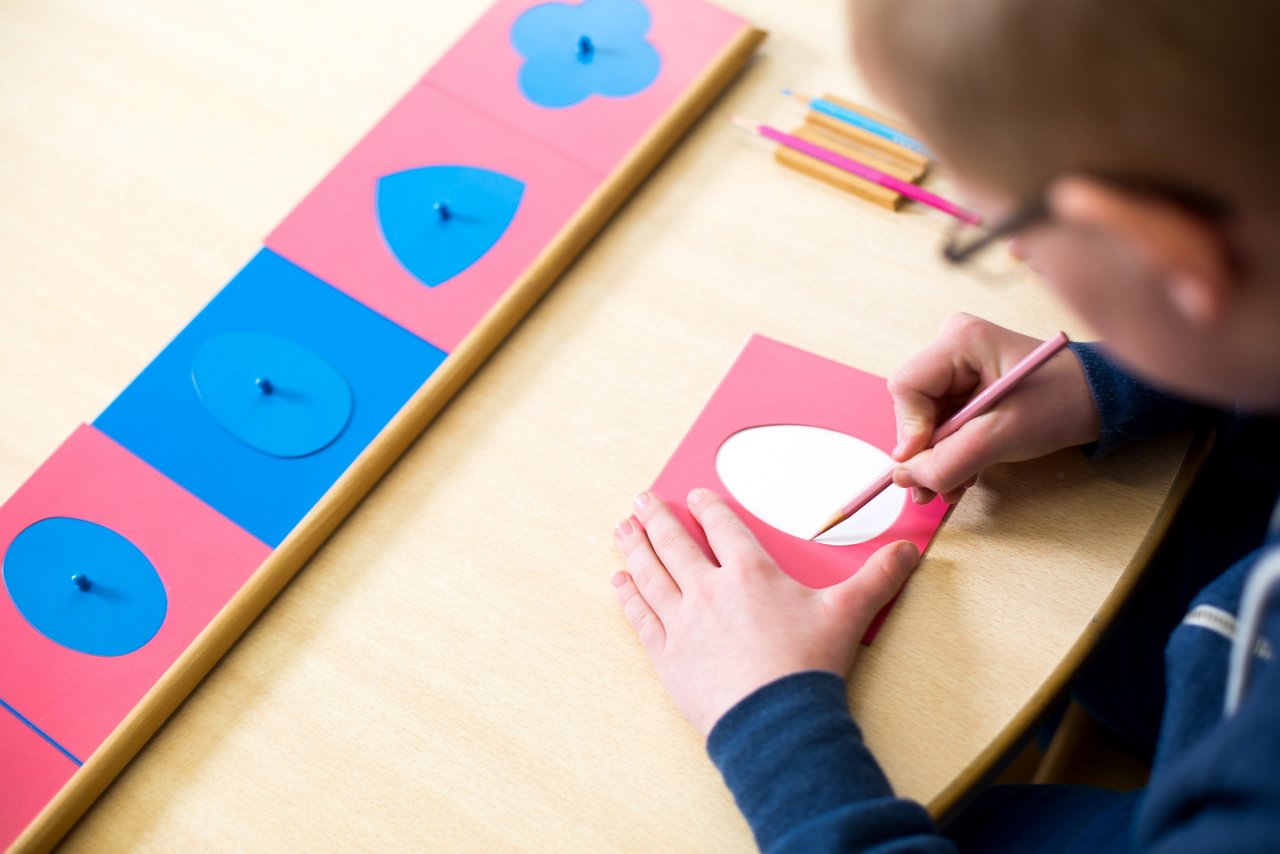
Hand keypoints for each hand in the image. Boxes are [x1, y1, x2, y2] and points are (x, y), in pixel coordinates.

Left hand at [611, 488, 919, 736]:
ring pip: (651, 575)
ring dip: (634, 547)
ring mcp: (683, 622)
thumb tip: (909, 549)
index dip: (706, 508)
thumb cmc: (809, 665)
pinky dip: (628, 597)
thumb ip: (878, 576)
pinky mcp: (667, 656)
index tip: (693, 496)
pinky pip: (641, 617)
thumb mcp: (849, 613)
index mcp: (749, 573)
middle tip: (641, 500)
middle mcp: (709, 590)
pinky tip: (618, 581)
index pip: (722, 528)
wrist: (775, 720)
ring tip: (621, 528)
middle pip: (675, 544)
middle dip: (657, 519)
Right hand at [889, 314, 1099, 504]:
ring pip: (924, 422)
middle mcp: (952, 349)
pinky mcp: (965, 388)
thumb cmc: (1062, 402)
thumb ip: (950, 460)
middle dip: (925, 452)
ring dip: (937, 460)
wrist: (1100, 401)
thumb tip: (903, 478)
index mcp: (960, 342)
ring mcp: (958, 369)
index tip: (925, 465)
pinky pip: (942, 425)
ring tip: (953, 489)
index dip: (910, 429)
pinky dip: (950, 453)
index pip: (907, 386)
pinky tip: (964, 474)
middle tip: (936, 490)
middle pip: (913, 407)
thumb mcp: (1002, 436)